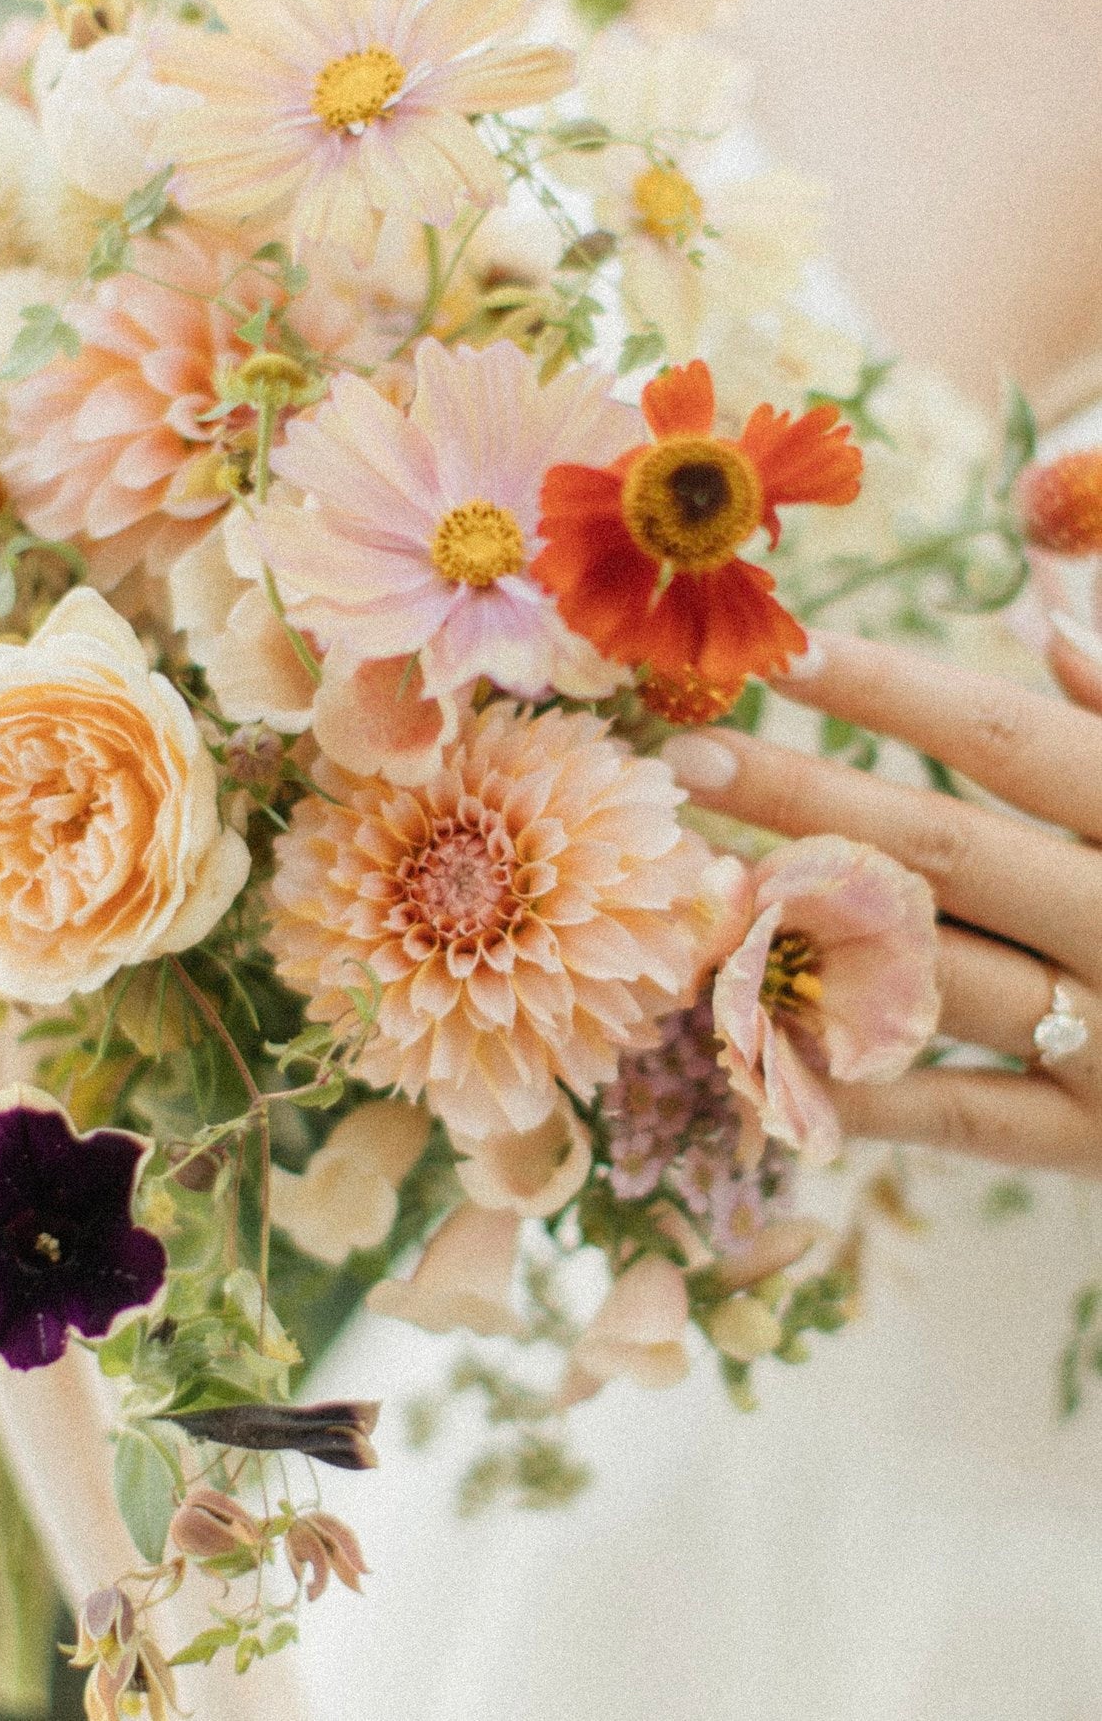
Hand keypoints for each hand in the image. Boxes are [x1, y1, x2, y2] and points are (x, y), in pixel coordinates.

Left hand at [661, 628, 1101, 1176]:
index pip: (1004, 739)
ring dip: (810, 937)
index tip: (784, 649)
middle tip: (689, 755)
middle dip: (804, 798)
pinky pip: (968, 1120)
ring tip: (701, 885)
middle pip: (940, 853)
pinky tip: (765, 1048)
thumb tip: (1054, 622)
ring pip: (934, 981)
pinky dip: (870, 1090)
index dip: (889, 690)